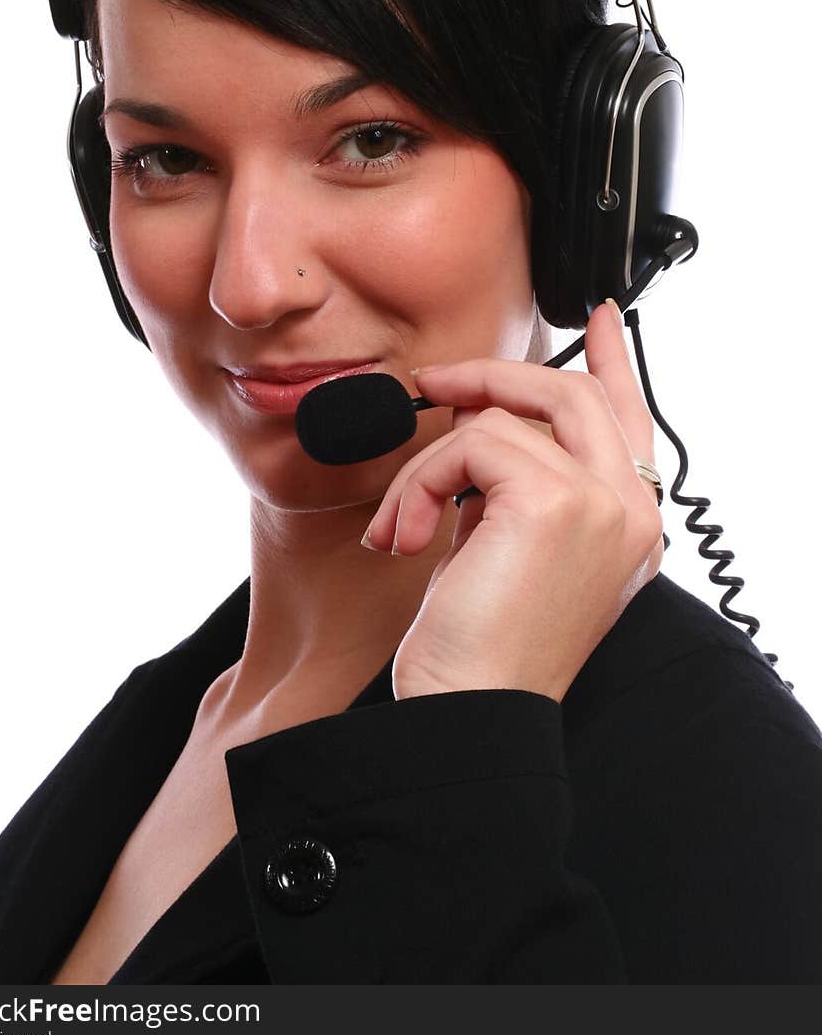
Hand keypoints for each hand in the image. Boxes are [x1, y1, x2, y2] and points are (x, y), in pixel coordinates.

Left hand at [361, 299, 664, 702]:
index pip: (630, 422)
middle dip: (494, 377)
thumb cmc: (481, 650)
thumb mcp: (507, 550)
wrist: (472, 715)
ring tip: (403, 524)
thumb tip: (479, 416)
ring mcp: (602, 504)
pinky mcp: (556, 502)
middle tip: (438, 382)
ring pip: (504, 417)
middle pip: (572, 395)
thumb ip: (516, 483)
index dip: (613, 364)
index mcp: (628, 526)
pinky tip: (407, 535)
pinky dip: (421, 483)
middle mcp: (631, 512)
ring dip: (429, 465)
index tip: (603, 318)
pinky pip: (471, 444)